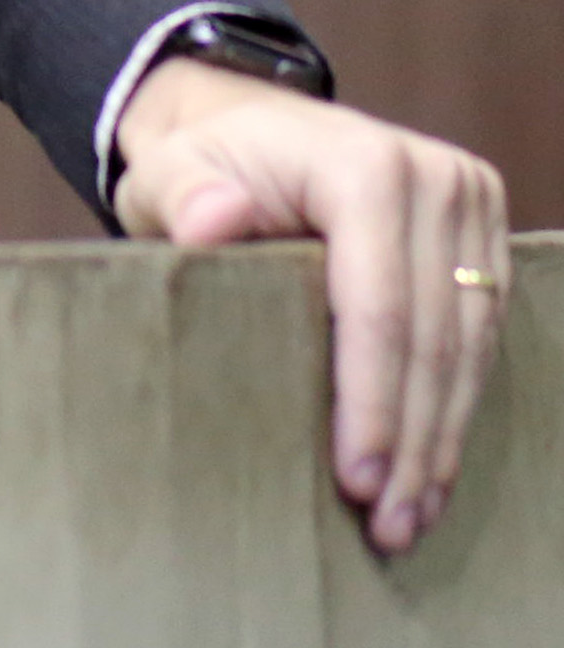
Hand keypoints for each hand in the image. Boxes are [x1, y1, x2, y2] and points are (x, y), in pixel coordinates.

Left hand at [113, 59, 510, 554]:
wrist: (239, 121)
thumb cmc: (196, 161)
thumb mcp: (166, 172)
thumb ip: (183, 196)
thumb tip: (212, 221)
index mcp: (365, 167)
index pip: (378, 308)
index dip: (371, 401)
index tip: (355, 479)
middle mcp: (435, 181)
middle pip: (432, 338)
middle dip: (412, 442)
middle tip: (388, 526)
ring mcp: (469, 207)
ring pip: (469, 349)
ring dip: (441, 440)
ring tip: (410, 518)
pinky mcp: (480, 239)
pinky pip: (479, 338)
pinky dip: (454, 406)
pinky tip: (432, 468)